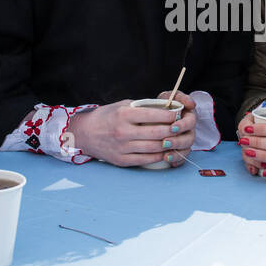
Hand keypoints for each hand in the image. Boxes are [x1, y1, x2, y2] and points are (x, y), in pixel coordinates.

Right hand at [68, 96, 197, 167]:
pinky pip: (145, 159)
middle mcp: (123, 131)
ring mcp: (122, 147)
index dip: (169, 116)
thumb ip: (141, 107)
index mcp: (124, 114)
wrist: (85, 133)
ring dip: (168, 144)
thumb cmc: (106, 117)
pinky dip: (158, 156)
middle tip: (180, 128)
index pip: (153, 115)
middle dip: (172, 130)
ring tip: (175, 140)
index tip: (177, 115)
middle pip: (156, 132)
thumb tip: (164, 108)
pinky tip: (164, 151)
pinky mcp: (122, 160)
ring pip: (153, 147)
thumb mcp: (121, 105)